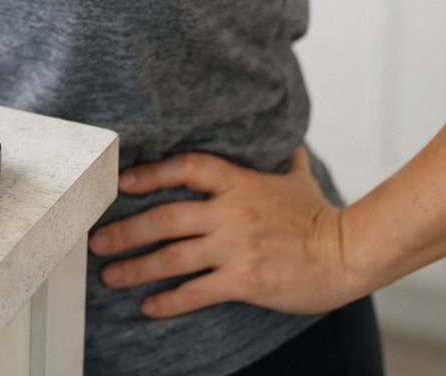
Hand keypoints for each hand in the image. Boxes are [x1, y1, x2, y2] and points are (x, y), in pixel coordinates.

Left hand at [88, 146, 359, 317]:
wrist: (350, 253)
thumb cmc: (319, 216)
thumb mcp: (297, 179)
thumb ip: (283, 158)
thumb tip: (287, 139)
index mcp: (239, 182)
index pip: (185, 167)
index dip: (149, 173)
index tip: (120, 182)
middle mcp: (231, 212)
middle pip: (164, 217)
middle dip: (124, 231)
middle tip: (96, 240)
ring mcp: (236, 247)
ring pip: (172, 257)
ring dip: (135, 268)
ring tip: (110, 275)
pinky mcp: (245, 281)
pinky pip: (196, 291)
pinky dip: (168, 301)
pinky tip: (149, 307)